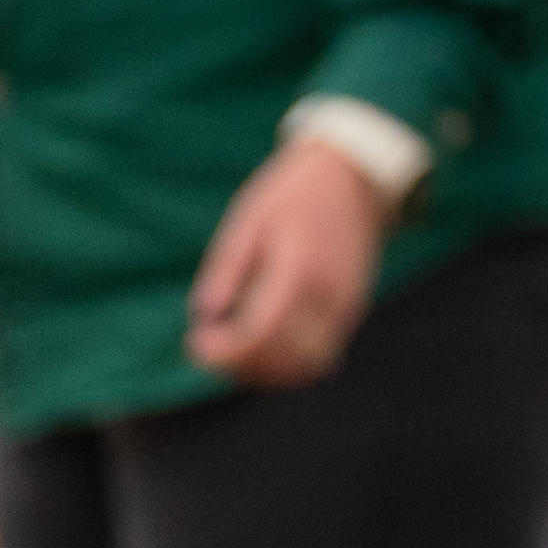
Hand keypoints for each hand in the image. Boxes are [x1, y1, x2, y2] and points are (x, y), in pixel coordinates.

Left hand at [183, 138, 388, 389]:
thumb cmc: (292, 195)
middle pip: (282, 360)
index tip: (194, 341)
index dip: (223, 351)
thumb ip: (226, 271)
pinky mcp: (351, 311)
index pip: (260, 334)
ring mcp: (345, 307)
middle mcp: (328, 295)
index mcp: (298, 270)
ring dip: (265, 372)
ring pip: (305, 368)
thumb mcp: (248, 222)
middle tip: (208, 346)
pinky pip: (321, 357)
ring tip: (232, 350)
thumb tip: (203, 316)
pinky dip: (288, 365)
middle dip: (239, 365)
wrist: (353, 175)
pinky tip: (260, 347)